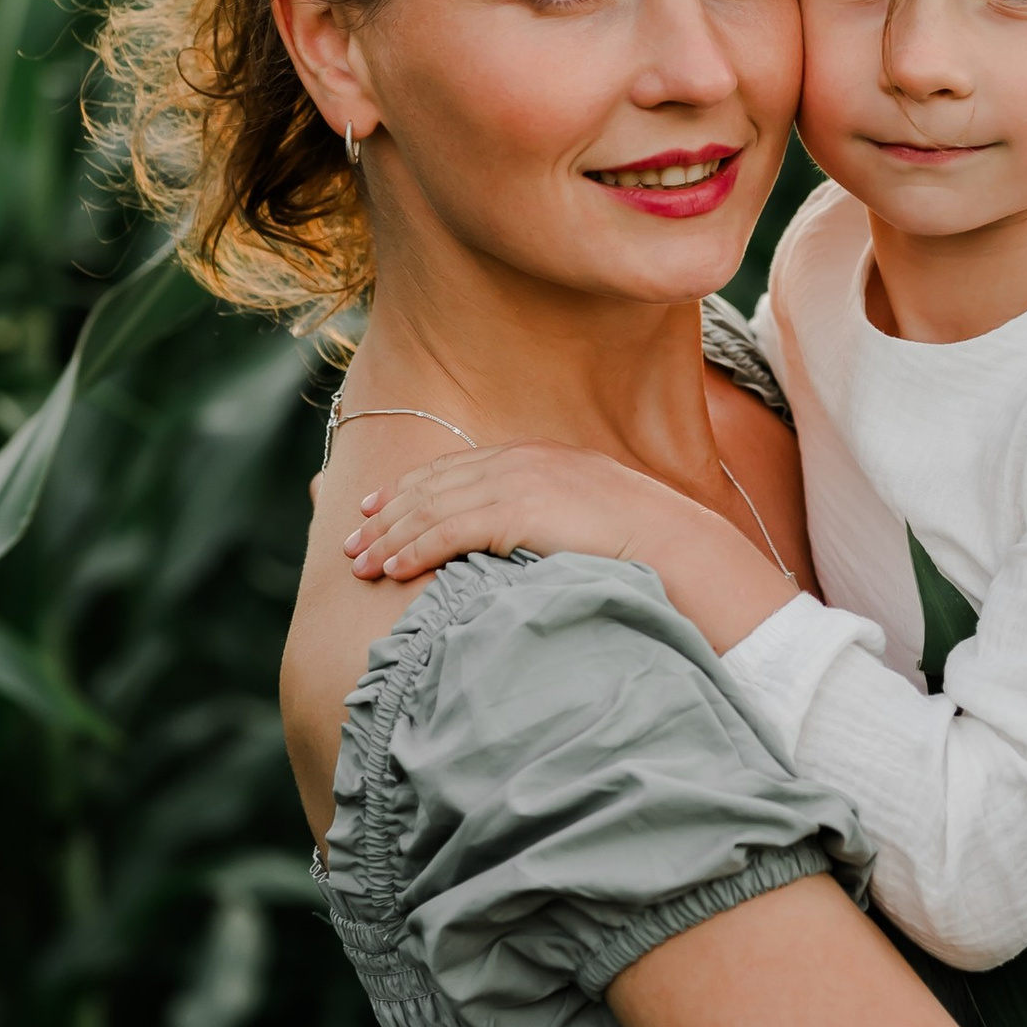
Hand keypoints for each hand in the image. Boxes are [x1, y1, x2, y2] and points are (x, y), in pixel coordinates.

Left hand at [346, 443, 681, 581]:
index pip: (454, 468)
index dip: (409, 489)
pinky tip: (394, 570)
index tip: (377, 509)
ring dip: (390, 538)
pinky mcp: (515, 511)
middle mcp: (519, 460)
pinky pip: (447, 531)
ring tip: (361, 565)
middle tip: (351, 542)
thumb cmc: (640, 543)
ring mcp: (517, 482)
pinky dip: (414, 550)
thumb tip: (523, 538)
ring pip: (430, 509)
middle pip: (432, 485)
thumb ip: (548, 514)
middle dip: (386, 515)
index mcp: (535, 456)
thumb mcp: (588, 515)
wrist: (675, 545)